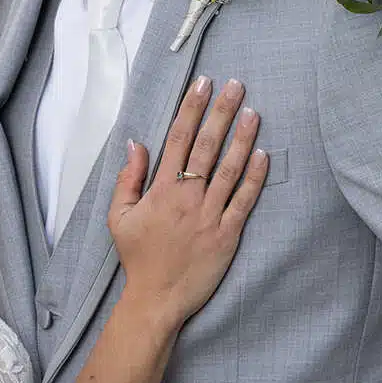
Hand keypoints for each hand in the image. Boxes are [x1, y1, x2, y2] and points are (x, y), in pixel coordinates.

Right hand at [109, 77, 267, 331]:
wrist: (156, 299)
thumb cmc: (138, 258)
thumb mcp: (118, 217)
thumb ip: (128, 178)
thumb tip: (136, 143)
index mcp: (161, 190)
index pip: (178, 139)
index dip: (191, 108)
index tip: (203, 84)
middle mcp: (188, 197)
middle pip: (207, 146)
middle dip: (222, 112)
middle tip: (236, 86)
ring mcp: (210, 216)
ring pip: (229, 169)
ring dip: (242, 138)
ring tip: (254, 112)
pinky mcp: (228, 235)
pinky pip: (243, 201)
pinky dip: (253, 177)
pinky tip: (263, 155)